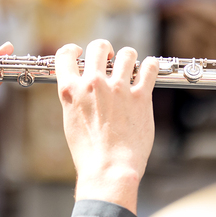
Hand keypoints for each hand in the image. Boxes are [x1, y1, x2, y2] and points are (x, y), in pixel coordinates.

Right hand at [55, 40, 158, 213]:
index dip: (73, 50)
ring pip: (126, 54)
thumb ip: (76, 100)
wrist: (110, 169)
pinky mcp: (140, 96)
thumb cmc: (89, 152)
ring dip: (128, 57)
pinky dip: (150, 66)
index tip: (80, 53)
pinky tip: (149, 69)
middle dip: (105, 50)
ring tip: (130, 66)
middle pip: (98, 47)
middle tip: (110, 59)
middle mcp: (93, 84)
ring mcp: (118, 88)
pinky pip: (149, 68)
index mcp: (71, 90)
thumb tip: (83, 88)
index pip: (65, 55)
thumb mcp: (71, 122)